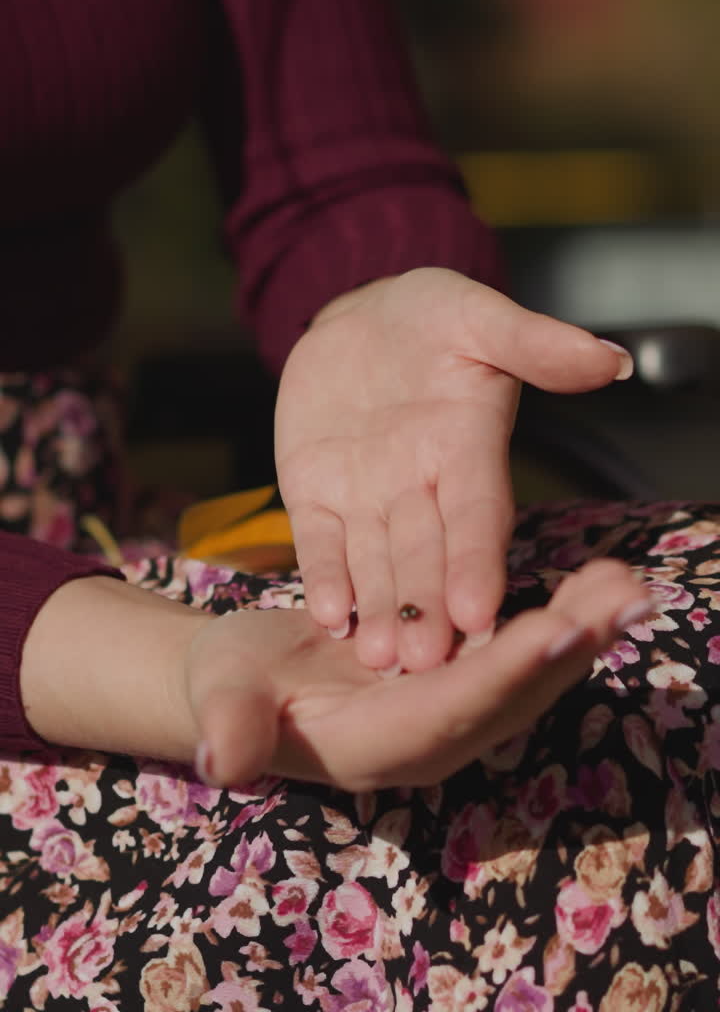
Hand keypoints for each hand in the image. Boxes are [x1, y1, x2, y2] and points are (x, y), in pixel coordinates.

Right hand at [188, 559, 650, 789]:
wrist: (244, 688)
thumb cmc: (228, 687)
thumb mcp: (221, 697)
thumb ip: (230, 727)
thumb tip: (219, 760)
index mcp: (380, 745)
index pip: (454, 709)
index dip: (504, 674)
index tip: (558, 632)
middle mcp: (432, 737)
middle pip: (512, 694)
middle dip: (572, 648)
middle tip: (629, 599)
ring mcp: (450, 711)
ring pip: (526, 672)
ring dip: (581, 629)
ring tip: (629, 584)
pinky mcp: (457, 680)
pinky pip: (516, 650)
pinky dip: (560, 618)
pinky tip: (596, 583)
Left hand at [275, 268, 631, 672]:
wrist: (361, 319)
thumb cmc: (431, 315)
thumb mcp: (479, 316)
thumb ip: (535, 343)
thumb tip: (611, 360)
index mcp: (469, 449)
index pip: (478, 513)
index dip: (476, 561)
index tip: (478, 611)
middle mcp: (422, 486)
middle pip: (427, 555)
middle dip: (426, 609)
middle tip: (426, 662)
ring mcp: (367, 495)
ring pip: (376, 562)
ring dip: (379, 611)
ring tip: (379, 659)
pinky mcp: (316, 492)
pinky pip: (320, 540)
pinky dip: (324, 576)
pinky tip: (328, 615)